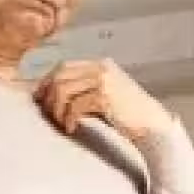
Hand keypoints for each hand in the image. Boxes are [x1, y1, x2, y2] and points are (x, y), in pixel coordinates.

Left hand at [35, 59, 173, 141]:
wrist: (153, 125)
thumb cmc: (128, 114)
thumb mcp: (105, 95)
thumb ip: (84, 90)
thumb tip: (52, 95)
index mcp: (101, 65)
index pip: (64, 66)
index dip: (47, 82)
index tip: (40, 99)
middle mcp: (101, 68)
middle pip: (59, 75)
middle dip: (48, 96)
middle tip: (49, 114)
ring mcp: (103, 81)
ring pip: (63, 89)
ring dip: (57, 109)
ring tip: (62, 123)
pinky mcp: (104, 97)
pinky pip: (74, 105)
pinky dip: (68, 118)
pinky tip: (72, 128)